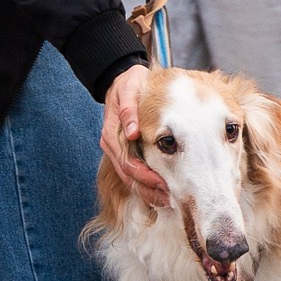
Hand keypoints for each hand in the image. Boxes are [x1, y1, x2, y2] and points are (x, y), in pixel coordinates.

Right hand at [100, 60, 155, 189]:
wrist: (122, 81)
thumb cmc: (129, 84)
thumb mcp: (128, 88)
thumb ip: (128, 108)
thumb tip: (132, 132)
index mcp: (111, 134)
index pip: (127, 163)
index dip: (144, 176)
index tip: (162, 183)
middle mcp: (112, 145)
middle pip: (128, 176)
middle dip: (148, 189)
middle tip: (169, 197)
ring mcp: (118, 149)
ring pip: (130, 178)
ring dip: (147, 190)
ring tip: (167, 199)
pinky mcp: (125, 150)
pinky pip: (133, 172)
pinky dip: (146, 183)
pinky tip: (161, 190)